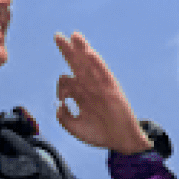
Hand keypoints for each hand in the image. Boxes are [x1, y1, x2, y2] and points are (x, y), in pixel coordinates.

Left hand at [53, 31, 150, 154]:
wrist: (121, 142)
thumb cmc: (100, 135)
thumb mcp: (75, 128)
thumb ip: (64, 118)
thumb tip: (59, 105)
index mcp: (81, 95)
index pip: (66, 80)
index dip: (60, 86)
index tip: (61, 99)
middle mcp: (90, 87)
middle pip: (77, 64)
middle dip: (67, 50)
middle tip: (57, 36)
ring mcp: (101, 86)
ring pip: (90, 64)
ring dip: (82, 49)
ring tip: (74, 36)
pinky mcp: (112, 89)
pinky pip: (104, 73)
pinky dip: (96, 63)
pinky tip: (89, 53)